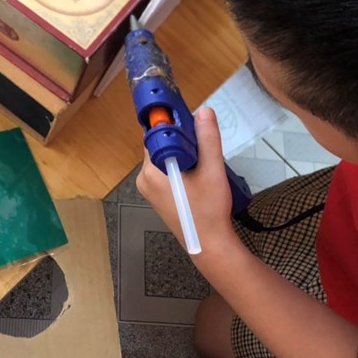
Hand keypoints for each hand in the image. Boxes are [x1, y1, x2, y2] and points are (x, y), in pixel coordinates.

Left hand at [136, 107, 235, 253]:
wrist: (210, 245)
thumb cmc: (208, 211)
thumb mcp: (212, 170)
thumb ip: (208, 139)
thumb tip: (204, 112)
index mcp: (150, 173)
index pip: (156, 137)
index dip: (174, 127)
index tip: (191, 124)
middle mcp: (145, 180)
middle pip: (162, 147)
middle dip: (182, 142)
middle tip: (203, 148)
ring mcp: (151, 190)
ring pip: (167, 160)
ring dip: (185, 155)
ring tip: (204, 164)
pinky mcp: (161, 197)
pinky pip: (168, 173)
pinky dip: (183, 168)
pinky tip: (199, 175)